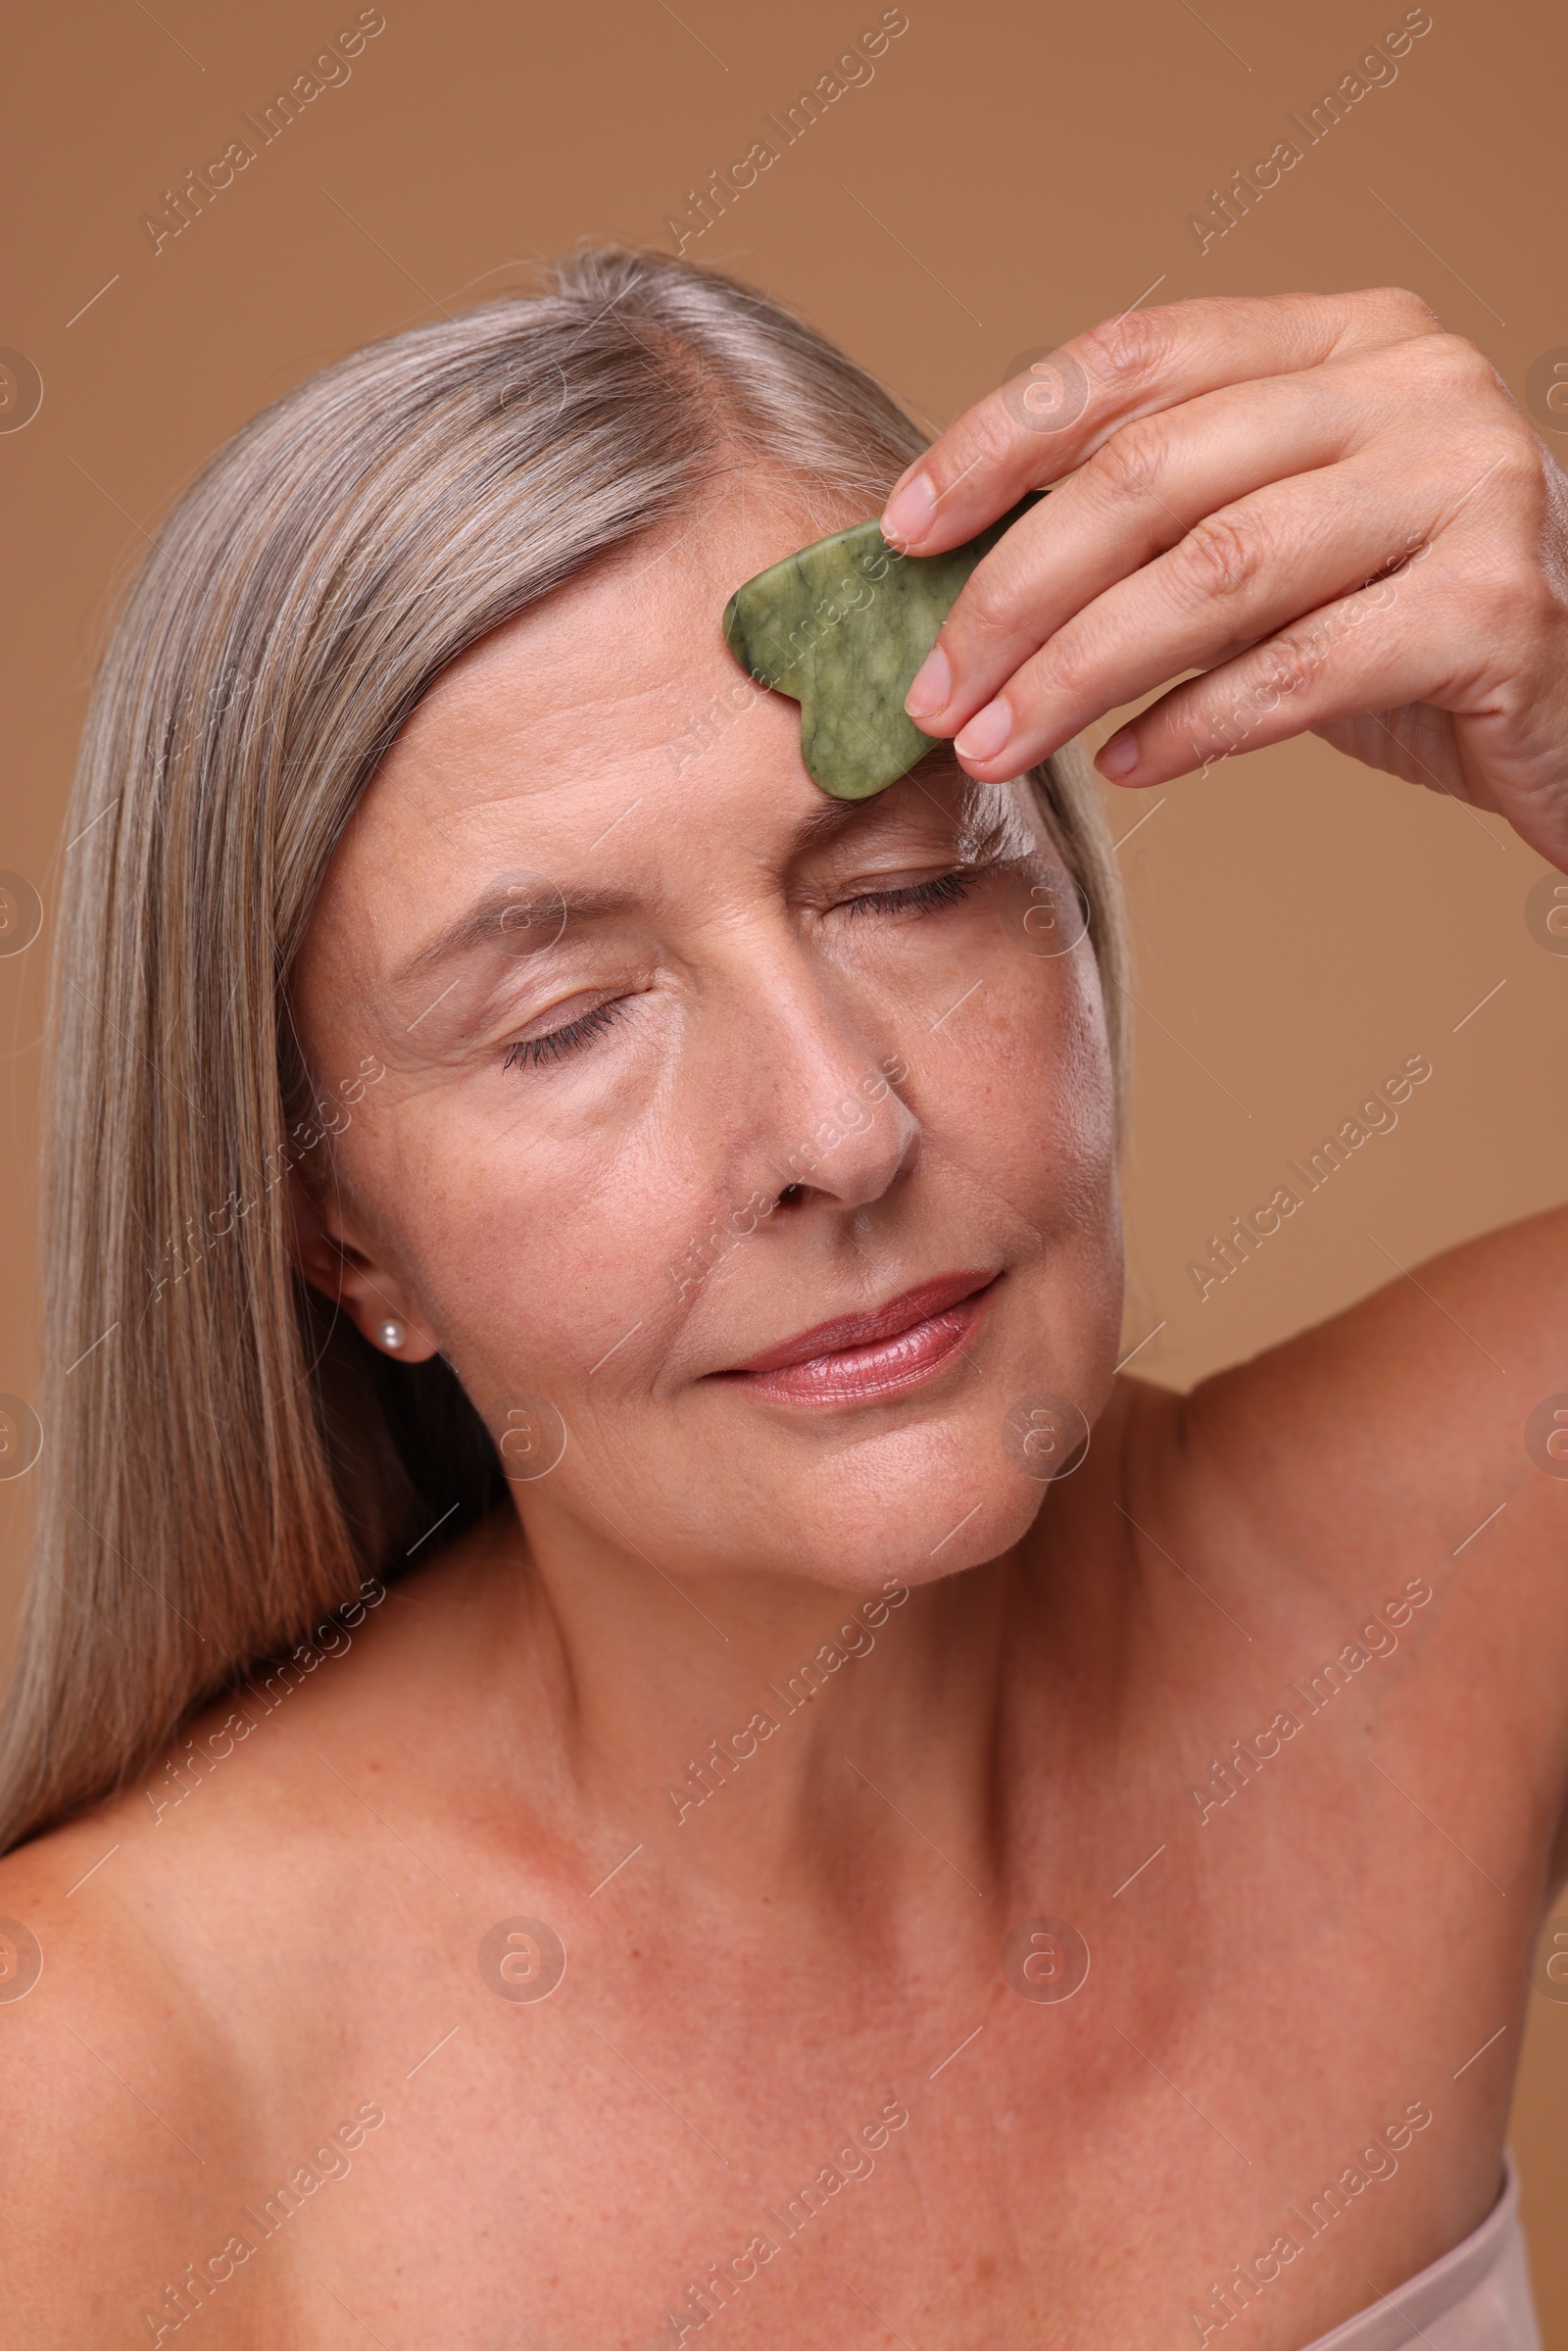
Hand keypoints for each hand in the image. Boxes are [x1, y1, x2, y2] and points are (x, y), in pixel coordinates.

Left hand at [882, 289, 1567, 869]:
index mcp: (1348, 336)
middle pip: (1153, 473)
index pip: (1137, 357)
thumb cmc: (1411, 620)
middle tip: (933, 688)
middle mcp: (1414, 385)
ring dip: (1075, 673)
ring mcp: (1466, 487)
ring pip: (1213, 573)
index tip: (903, 531)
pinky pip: (1297, 671)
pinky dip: (1191, 726)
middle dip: (1012, 592)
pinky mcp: (1497, 608)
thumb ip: (1172, 525)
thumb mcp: (1289, 541)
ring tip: (996, 745)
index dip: (1001, 441)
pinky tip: (1126, 764)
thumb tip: (966, 586)